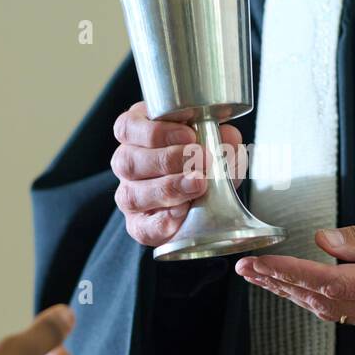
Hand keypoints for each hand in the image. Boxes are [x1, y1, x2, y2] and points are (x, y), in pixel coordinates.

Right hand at [111, 100, 243, 246]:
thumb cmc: (201, 161)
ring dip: (168, 189)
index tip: (189, 135)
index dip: (154, 131)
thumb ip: (219, 137)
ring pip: (132, 195)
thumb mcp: (213, 142)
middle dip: (167, 160)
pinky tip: (184, 210)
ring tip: (198, 184)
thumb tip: (227, 137)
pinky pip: (143, 227)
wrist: (206, 201)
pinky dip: (165, 219)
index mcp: (136, 134)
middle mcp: (126, 165)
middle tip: (201, 160)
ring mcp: (129, 196)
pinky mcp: (138, 226)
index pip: (127, 127)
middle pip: (127, 161)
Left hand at [235, 219, 354, 332]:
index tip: (257, 263)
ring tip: (261, 275)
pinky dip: (314, 297)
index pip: (329, 283)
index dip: (289, 273)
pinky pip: (345, 312)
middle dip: (280, 283)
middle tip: (246, 268)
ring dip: (292, 292)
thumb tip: (322, 243)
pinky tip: (297, 286)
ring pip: (330, 310)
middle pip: (321, 301)